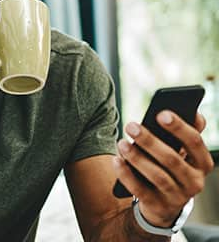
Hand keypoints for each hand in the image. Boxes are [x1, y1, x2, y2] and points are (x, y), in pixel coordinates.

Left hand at [113, 111, 214, 226]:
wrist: (163, 204)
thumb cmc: (171, 168)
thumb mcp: (182, 153)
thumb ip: (187, 133)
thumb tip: (195, 113)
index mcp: (203, 163)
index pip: (195, 142)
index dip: (179, 127)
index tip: (160, 113)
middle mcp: (195, 182)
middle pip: (172, 159)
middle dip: (150, 141)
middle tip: (131, 125)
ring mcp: (177, 197)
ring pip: (157, 176)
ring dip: (137, 158)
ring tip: (121, 143)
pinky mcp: (158, 206)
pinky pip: (140, 190)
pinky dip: (127, 175)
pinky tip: (116, 160)